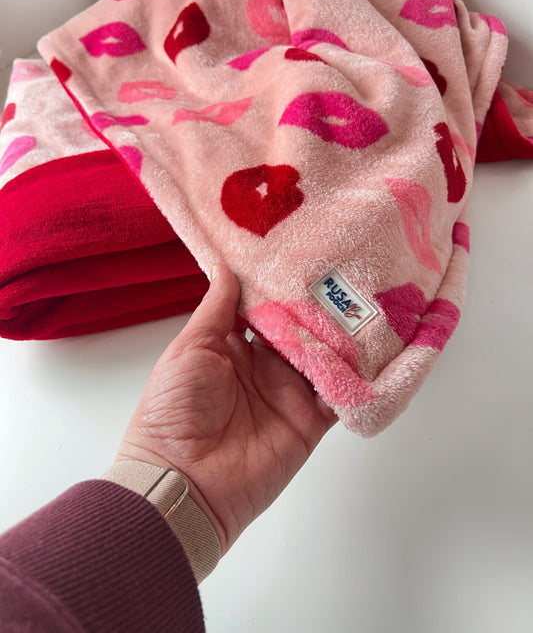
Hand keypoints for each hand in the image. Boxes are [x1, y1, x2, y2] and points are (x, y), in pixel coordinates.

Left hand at [117, 264, 336, 553]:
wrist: (182, 482)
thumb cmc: (172, 410)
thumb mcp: (189, 349)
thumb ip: (216, 310)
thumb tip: (227, 267)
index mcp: (233, 348)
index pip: (264, 309)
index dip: (280, 286)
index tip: (301, 255)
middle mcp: (264, 367)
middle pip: (299, 330)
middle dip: (317, 306)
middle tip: (341, 271)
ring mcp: (289, 394)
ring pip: (323, 357)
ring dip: (340, 336)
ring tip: (362, 300)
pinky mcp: (309, 422)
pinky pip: (338, 396)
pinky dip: (354, 377)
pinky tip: (371, 350)